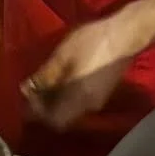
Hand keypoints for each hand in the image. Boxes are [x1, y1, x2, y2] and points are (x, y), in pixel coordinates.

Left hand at [22, 11, 148, 132]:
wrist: (127, 33)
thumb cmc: (92, 43)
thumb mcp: (62, 56)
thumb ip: (44, 76)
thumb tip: (27, 89)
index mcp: (77, 101)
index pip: (53, 121)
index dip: (37, 111)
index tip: (28, 93)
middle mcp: (89, 107)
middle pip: (62, 118)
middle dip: (45, 106)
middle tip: (34, 87)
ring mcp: (99, 100)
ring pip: (71, 109)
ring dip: (56, 100)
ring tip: (47, 80)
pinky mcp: (104, 92)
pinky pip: (80, 101)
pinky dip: (67, 94)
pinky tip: (64, 77)